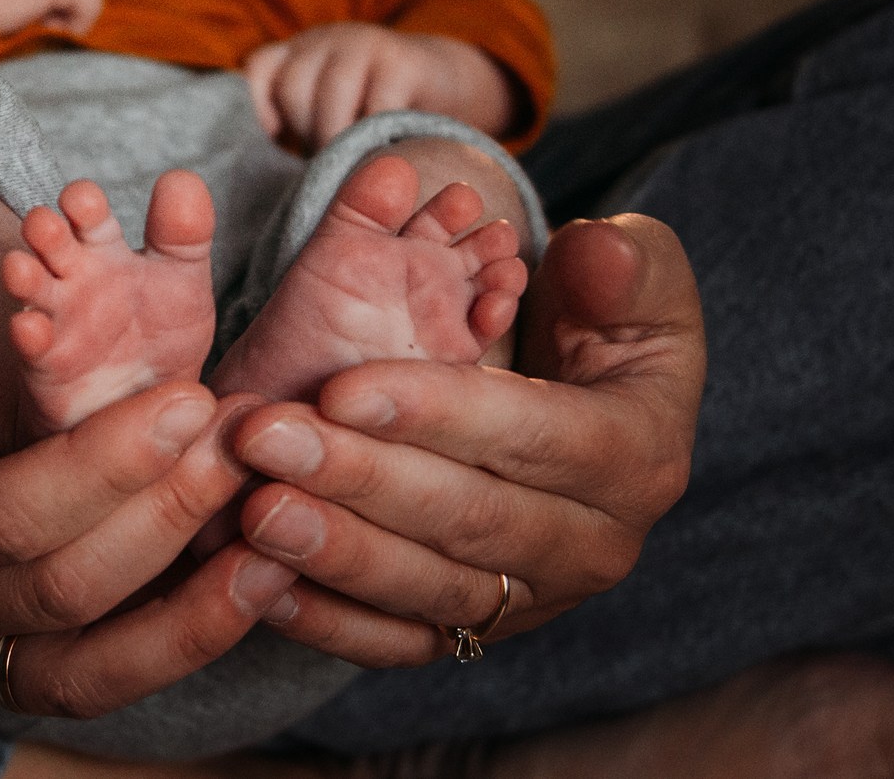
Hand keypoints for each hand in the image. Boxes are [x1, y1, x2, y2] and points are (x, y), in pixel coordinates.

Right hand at [0, 287, 297, 716]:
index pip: (2, 514)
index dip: (104, 466)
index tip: (187, 399)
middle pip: (64, 591)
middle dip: (168, 518)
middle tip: (248, 441)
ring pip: (88, 668)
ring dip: (192, 612)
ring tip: (281, 538)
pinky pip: (90, 678)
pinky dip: (173, 644)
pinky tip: (248, 586)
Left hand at [224, 214, 703, 663]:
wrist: (594, 403)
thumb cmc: (607, 322)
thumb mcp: (640, 277)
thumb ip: (625, 264)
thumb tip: (594, 252)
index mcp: (636, 456)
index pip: (532, 436)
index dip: (435, 413)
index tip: (339, 387)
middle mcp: (592, 546)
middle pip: (468, 519)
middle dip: (358, 479)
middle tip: (264, 440)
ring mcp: (532, 599)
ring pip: (427, 588)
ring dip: (334, 553)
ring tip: (253, 511)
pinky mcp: (476, 629)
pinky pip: (399, 641)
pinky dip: (329, 622)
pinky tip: (261, 582)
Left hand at [242, 25, 514, 150]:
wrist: (444, 82)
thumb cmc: (371, 112)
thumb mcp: (327, 112)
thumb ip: (294, 130)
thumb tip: (262, 181)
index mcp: (297, 54)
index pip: (256, 70)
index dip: (254, 108)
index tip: (272, 145)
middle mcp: (325, 41)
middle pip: (293, 86)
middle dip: (306, 131)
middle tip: (327, 159)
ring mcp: (364, 45)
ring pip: (332, 94)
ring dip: (339, 137)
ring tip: (352, 161)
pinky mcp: (403, 62)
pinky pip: (377, 105)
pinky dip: (376, 136)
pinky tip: (382, 152)